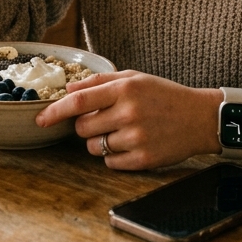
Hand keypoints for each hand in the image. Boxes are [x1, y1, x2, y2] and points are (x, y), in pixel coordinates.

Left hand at [35, 70, 221, 169]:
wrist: (201, 117)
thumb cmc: (165, 95)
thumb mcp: (135, 78)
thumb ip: (100, 82)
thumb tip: (68, 90)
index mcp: (125, 89)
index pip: (78, 101)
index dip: (55, 111)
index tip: (40, 119)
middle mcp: (129, 113)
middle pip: (82, 128)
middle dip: (85, 127)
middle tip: (103, 120)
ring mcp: (137, 138)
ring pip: (94, 148)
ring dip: (99, 142)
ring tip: (122, 131)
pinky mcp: (144, 159)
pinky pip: (110, 163)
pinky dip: (114, 156)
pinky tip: (131, 144)